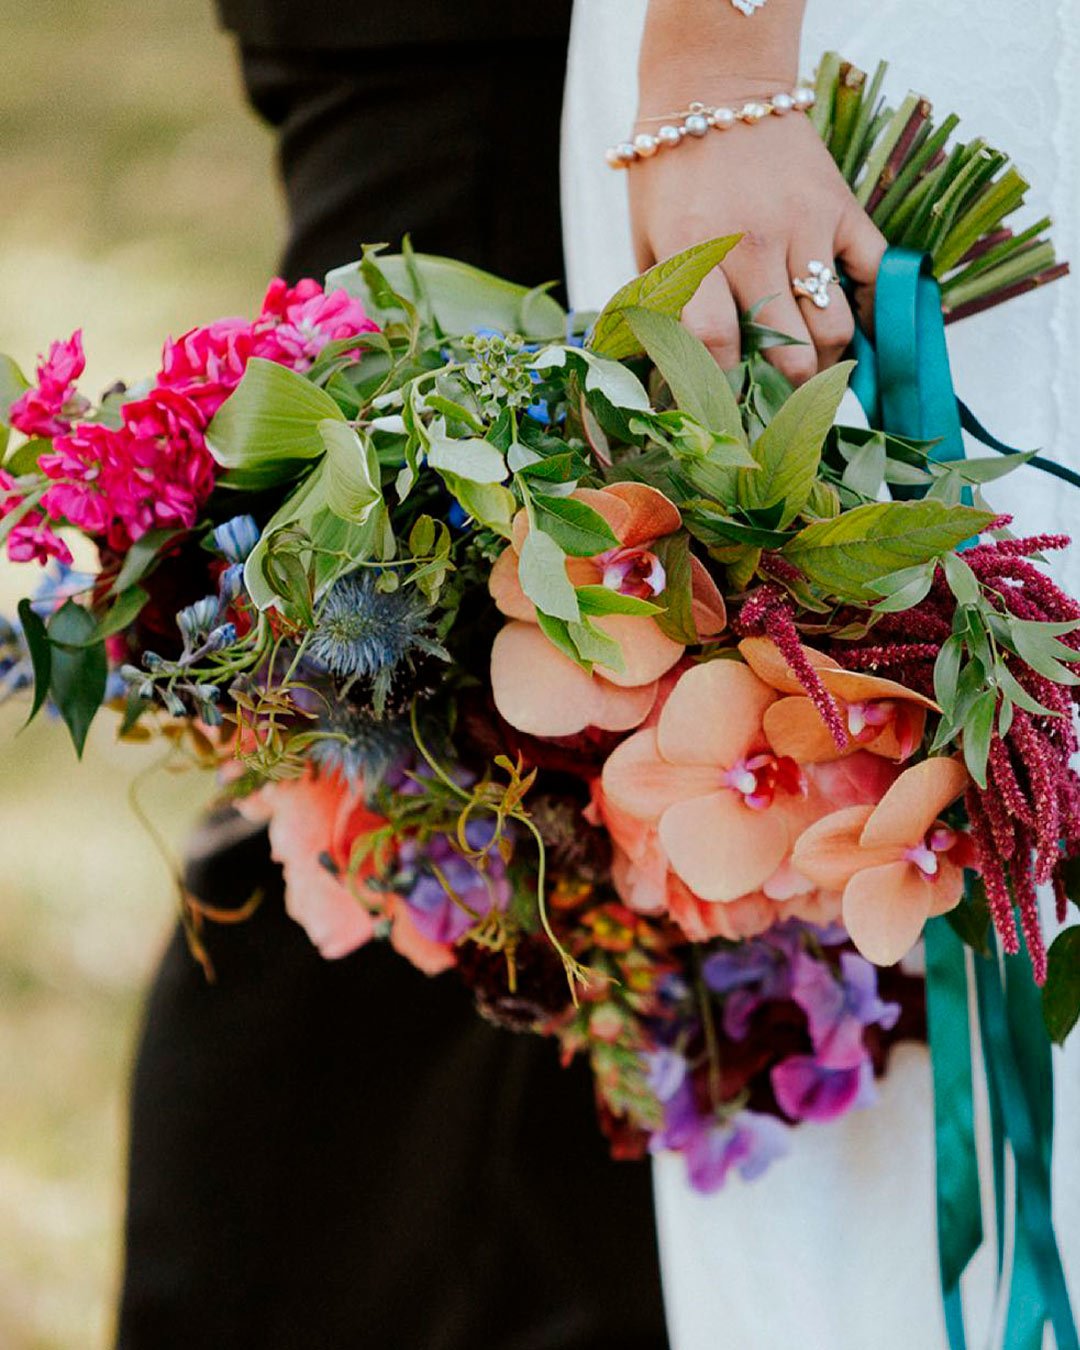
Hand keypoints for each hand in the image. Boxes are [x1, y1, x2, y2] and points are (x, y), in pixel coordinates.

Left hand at [628, 102, 885, 383]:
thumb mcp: (646, 239)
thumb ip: (662, 303)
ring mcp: (805, 227)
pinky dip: (873, 310)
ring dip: (826, 358)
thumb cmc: (672, 172)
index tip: (725, 401)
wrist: (718, 85)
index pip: (718, 344)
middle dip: (785, 389)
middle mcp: (755, 246)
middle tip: (778, 398)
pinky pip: (875, 274)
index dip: (723, 384)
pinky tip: (855, 327)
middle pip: (789, 352)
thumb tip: (675, 368)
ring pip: (834, 327)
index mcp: (697, 253)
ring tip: (811, 365)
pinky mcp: (841, 208)